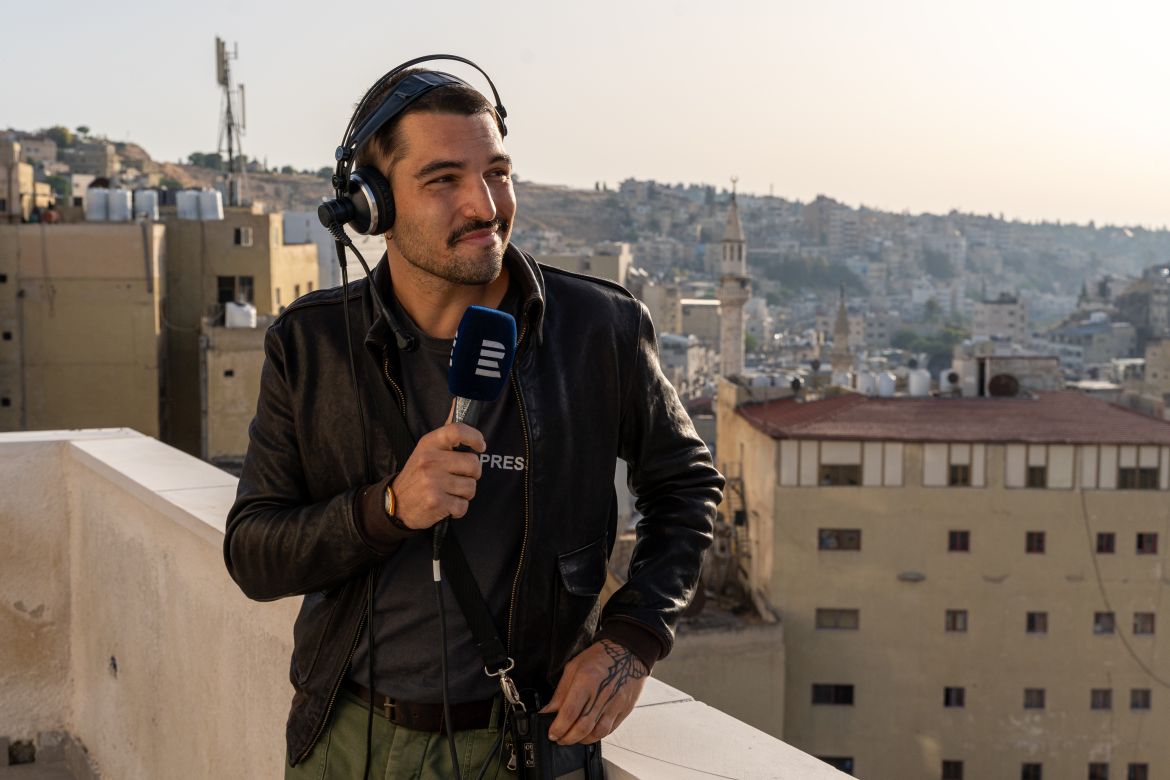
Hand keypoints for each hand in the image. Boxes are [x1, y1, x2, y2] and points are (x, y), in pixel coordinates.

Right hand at [391, 403, 484, 529]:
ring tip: (449, 492)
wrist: (395, 504)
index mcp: (429, 444)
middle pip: (473, 464)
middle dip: (472, 475)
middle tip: (458, 478)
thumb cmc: (417, 474)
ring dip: (465, 493)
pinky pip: (463, 506)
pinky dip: (458, 509)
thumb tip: (459, 402)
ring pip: (471, 487)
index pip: (457, 431)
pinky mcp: (436, 502)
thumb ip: (446, 431)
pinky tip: (446, 505)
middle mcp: (430, 461)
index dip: (475, 437)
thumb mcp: (426, 449)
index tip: (480, 446)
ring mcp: (432, 482)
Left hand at [540, 639, 647, 744]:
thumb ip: (561, 692)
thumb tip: (548, 711)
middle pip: (583, 727)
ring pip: (597, 733)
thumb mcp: (574, 667)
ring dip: (582, 740)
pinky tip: (589, 733)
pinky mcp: (624, 710)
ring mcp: (615, 704)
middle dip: (567, 738)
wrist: (628, 652)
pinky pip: (610, 730)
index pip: (569, 713)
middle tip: (559, 739)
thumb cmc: (600, 657)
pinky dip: (597, 736)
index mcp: (586, 682)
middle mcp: (601, 695)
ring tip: (573, 738)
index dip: (558, 727)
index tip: (552, 733)